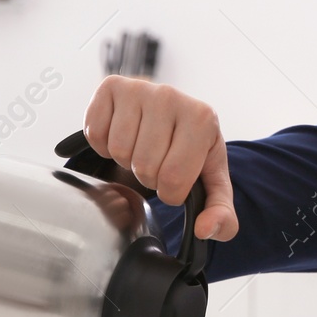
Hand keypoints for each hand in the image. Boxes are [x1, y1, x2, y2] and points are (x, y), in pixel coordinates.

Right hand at [81, 76, 237, 239]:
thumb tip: (206, 229)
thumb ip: (221, 215)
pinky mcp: (111, 86)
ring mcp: (140, 88)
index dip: (170, 193)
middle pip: (144, 166)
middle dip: (148, 176)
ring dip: (126, 160)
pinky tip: (122, 134)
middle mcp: (171, 96)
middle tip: (158, 161)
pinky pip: (95, 133)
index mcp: (203, 119)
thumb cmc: (192, 151)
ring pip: (118, 150)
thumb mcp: (212, 183)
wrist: (174, 117)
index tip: (177, 177)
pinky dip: (103, 144)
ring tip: (141, 148)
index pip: (174, 180)